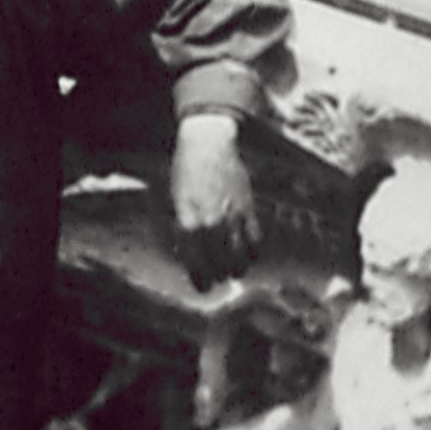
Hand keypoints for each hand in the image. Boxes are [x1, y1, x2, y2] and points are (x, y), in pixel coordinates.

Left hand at [171, 111, 260, 286]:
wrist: (207, 142)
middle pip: (217, 262)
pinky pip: (255, 238)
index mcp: (187, 220)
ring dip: (236, 268)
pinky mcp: (248, 207)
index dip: (199, 277)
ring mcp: (231, 215)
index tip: (202, 286)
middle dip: (218, 275)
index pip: (194, 260)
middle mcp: (210, 220)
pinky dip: (253, 251)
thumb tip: (189, 251)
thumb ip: (182, 226)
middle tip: (218, 279)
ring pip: (238, 254)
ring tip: (234, 272)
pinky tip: (250, 255)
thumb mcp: (175, 199)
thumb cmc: (186, 170)